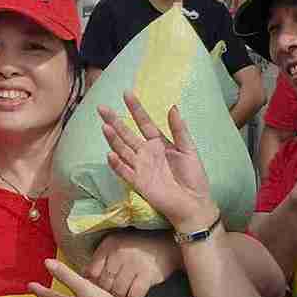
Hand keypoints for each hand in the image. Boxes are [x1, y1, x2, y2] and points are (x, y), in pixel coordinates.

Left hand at [87, 230, 178, 296]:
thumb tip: (84, 276)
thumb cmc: (137, 248)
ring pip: (118, 290)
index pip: (93, 270)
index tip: (90, 296)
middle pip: (105, 282)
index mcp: (108, 245)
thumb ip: (102, 259)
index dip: (90, 285)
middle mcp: (119, 254)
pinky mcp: (147, 274)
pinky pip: (134, 295)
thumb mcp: (117, 246)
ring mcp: (133, 264)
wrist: (167, 245)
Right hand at [101, 94, 217, 231]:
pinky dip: (117, 163)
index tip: (127, 93)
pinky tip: (110, 154)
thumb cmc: (193, 177)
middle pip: (127, 134)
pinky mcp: (138, 182)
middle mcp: (146, 153)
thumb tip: (172, 106)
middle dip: (115, 120)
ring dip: (113, 139)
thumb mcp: (189, 149)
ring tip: (104, 126)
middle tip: (101, 107)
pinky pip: (124, 171)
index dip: (135, 108)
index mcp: (159, 143)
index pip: (144, 122)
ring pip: (122, 150)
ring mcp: (141, 167)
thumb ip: (179, 129)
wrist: (194, 203)